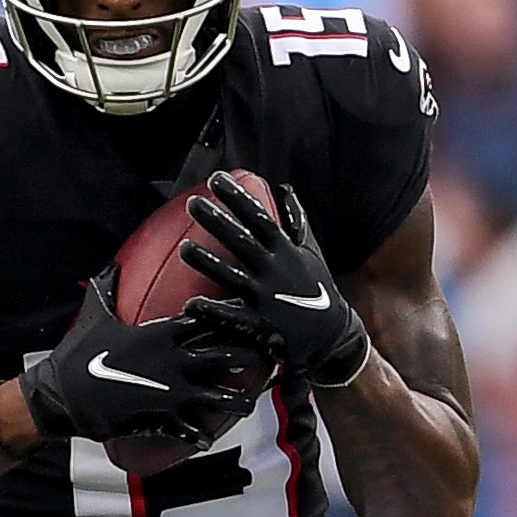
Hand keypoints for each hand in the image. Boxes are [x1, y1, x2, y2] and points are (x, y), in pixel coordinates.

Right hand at [19, 270, 263, 449]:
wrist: (61, 393)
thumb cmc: (78, 351)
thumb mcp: (94, 313)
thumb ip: (109, 287)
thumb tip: (112, 265)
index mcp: (162, 332)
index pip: (208, 317)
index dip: (233, 314)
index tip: (254, 311)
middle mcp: (174, 361)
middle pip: (226, 355)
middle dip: (249, 356)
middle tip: (267, 357)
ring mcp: (171, 392)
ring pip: (220, 397)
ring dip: (237, 400)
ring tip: (249, 403)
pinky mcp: (161, 419)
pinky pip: (191, 429)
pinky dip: (201, 435)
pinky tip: (207, 439)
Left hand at [182, 172, 370, 387]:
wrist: (332, 337)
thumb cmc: (317, 290)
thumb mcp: (311, 252)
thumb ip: (296, 220)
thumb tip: (284, 189)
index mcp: (285, 251)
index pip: (259, 217)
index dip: (237, 198)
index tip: (216, 180)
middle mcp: (275, 271)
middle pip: (242, 241)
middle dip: (217, 221)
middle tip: (192, 203)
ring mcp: (266, 298)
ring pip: (232, 277)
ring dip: (208, 262)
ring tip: (184, 249)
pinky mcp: (260, 325)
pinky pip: (231, 317)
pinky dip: (212, 311)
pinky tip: (190, 305)